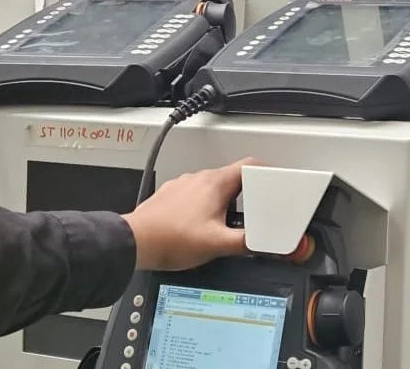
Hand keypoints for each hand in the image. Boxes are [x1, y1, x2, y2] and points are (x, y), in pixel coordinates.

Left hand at [121, 158, 255, 270]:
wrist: (135, 242)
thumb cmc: (171, 239)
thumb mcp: (218, 244)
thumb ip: (247, 243)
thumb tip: (267, 244)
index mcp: (215, 183)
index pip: (250, 165)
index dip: (267, 173)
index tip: (274, 182)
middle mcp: (198, 178)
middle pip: (232, 178)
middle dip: (246, 194)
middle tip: (254, 211)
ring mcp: (183, 185)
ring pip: (212, 187)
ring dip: (223, 202)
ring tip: (225, 223)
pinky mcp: (170, 195)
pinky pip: (194, 195)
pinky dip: (202, 206)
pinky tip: (199, 226)